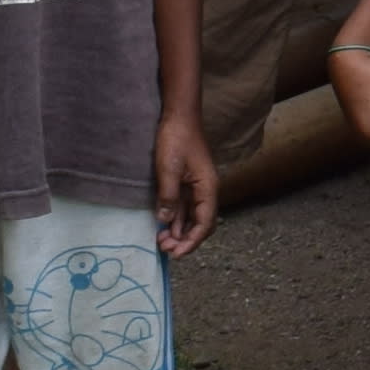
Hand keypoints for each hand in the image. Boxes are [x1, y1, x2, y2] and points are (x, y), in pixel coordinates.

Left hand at [152, 117, 219, 261]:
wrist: (178, 116)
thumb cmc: (176, 139)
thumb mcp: (169, 168)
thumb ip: (168, 196)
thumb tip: (165, 222)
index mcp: (208, 188)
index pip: (205, 223)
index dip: (192, 241)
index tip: (176, 253)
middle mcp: (205, 191)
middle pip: (201, 224)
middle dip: (185, 240)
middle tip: (164, 249)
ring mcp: (195, 187)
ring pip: (191, 218)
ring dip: (179, 232)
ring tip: (161, 241)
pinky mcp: (185, 183)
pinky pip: (182, 208)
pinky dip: (174, 220)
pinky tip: (162, 227)